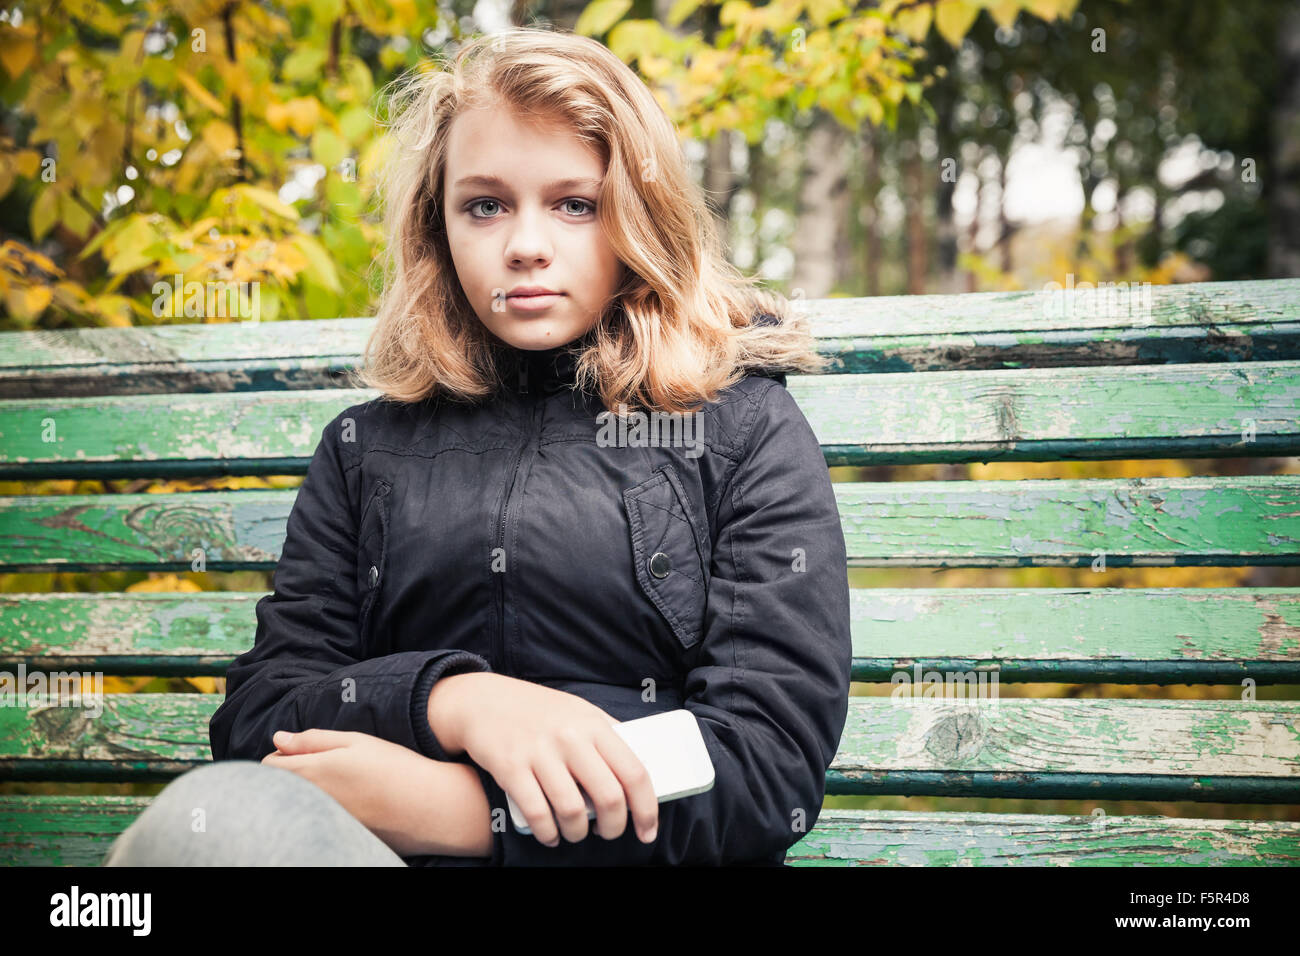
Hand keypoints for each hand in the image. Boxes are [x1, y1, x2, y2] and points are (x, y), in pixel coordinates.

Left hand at [261, 729, 490, 856]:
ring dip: (303, 795)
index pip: (267, 766)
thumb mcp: (355, 741)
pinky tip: (350, 805)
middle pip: (275, 789)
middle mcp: (308, 802)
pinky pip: (313, 822)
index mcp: (310, 772)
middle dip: (286, 776)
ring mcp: (320, 823)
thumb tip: (278, 738)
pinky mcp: (334, 836)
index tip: (299, 752)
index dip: (280, 755)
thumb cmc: (394, 767)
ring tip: (338, 786)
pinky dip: (319, 813)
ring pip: (294, 807)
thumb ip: (311, 740)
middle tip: (320, 768)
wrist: (428, 807)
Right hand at [430, 672, 658, 847]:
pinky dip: (548, 834)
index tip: (647, 831)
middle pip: (609, 797)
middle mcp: (570, 737)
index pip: (634, 773)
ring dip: (578, 832)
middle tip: (608, 833)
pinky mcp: (511, 767)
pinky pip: (537, 814)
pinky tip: (551, 835)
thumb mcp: (579, 712)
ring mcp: (540, 752)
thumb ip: (607, 737)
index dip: (647, 809)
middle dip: (613, 827)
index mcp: (594, 724)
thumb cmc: (538, 712)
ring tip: (575, 833)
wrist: (484, 701)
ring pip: (573, 811)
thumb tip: (637, 772)